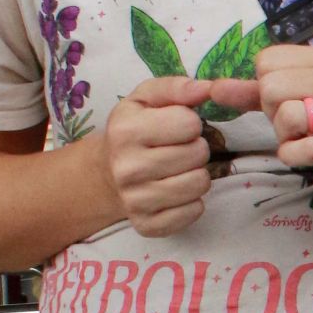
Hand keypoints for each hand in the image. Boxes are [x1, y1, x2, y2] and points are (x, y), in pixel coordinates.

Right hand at [100, 76, 254, 237]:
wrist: (104, 173)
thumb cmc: (133, 129)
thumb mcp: (146, 99)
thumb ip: (176, 87)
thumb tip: (207, 88)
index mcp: (125, 131)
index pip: (189, 123)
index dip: (190, 123)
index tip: (177, 127)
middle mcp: (127, 168)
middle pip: (198, 154)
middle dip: (196, 148)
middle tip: (179, 149)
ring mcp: (135, 200)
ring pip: (200, 184)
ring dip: (197, 174)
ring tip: (180, 169)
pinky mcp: (147, 224)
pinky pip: (194, 211)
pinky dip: (192, 201)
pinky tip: (176, 191)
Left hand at [255, 42, 312, 194]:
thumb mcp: (308, 96)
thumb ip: (258, 92)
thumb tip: (214, 89)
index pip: (267, 61)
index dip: (266, 87)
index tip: (289, 102)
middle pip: (271, 88)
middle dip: (272, 113)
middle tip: (296, 125)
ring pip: (286, 117)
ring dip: (284, 137)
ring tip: (304, 140)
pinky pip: (301, 149)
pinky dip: (294, 156)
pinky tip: (308, 155)